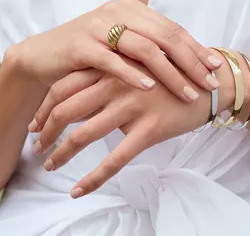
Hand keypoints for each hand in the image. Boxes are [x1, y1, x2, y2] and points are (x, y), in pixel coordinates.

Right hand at [10, 0, 220, 101]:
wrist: (45, 55)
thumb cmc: (89, 54)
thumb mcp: (121, 45)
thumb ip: (147, 46)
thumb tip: (183, 63)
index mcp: (132, 10)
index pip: (172, 29)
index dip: (196, 49)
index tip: (215, 68)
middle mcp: (119, 12)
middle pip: (165, 37)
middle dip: (191, 63)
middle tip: (210, 84)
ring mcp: (100, 26)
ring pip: (144, 49)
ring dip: (170, 74)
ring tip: (188, 93)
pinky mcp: (82, 45)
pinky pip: (113, 60)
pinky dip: (132, 74)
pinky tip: (149, 88)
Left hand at [32, 56, 216, 197]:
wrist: (206, 83)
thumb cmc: (168, 75)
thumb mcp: (135, 67)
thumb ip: (108, 79)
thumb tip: (83, 102)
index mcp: (111, 68)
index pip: (63, 87)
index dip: (45, 108)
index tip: (36, 123)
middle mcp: (117, 85)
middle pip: (66, 110)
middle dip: (46, 131)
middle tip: (38, 147)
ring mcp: (133, 108)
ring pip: (84, 134)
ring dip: (61, 153)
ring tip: (50, 166)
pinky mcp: (149, 130)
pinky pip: (115, 159)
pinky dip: (94, 177)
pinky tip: (78, 190)